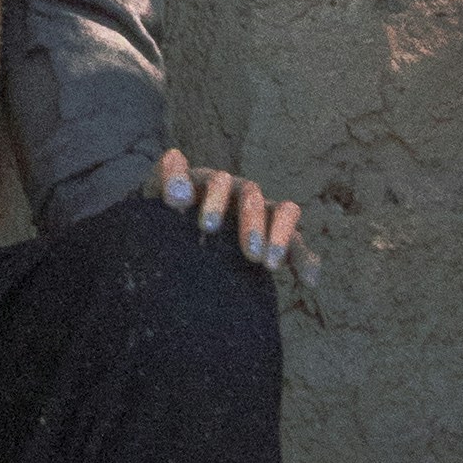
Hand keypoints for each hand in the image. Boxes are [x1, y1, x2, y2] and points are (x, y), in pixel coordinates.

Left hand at [155, 148, 303, 278]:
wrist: (170, 242)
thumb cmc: (161, 219)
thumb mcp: (154, 201)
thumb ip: (163, 186)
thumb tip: (177, 192)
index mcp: (208, 182)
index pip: (216, 182)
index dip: (214, 201)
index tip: (206, 228)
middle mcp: (238, 192)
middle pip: (252, 196)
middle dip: (252, 222)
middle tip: (248, 253)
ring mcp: (260, 214)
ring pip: (283, 211)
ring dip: (282, 235)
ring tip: (270, 265)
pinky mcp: (275, 239)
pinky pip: (299, 244)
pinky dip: (306, 259)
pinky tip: (308, 280)